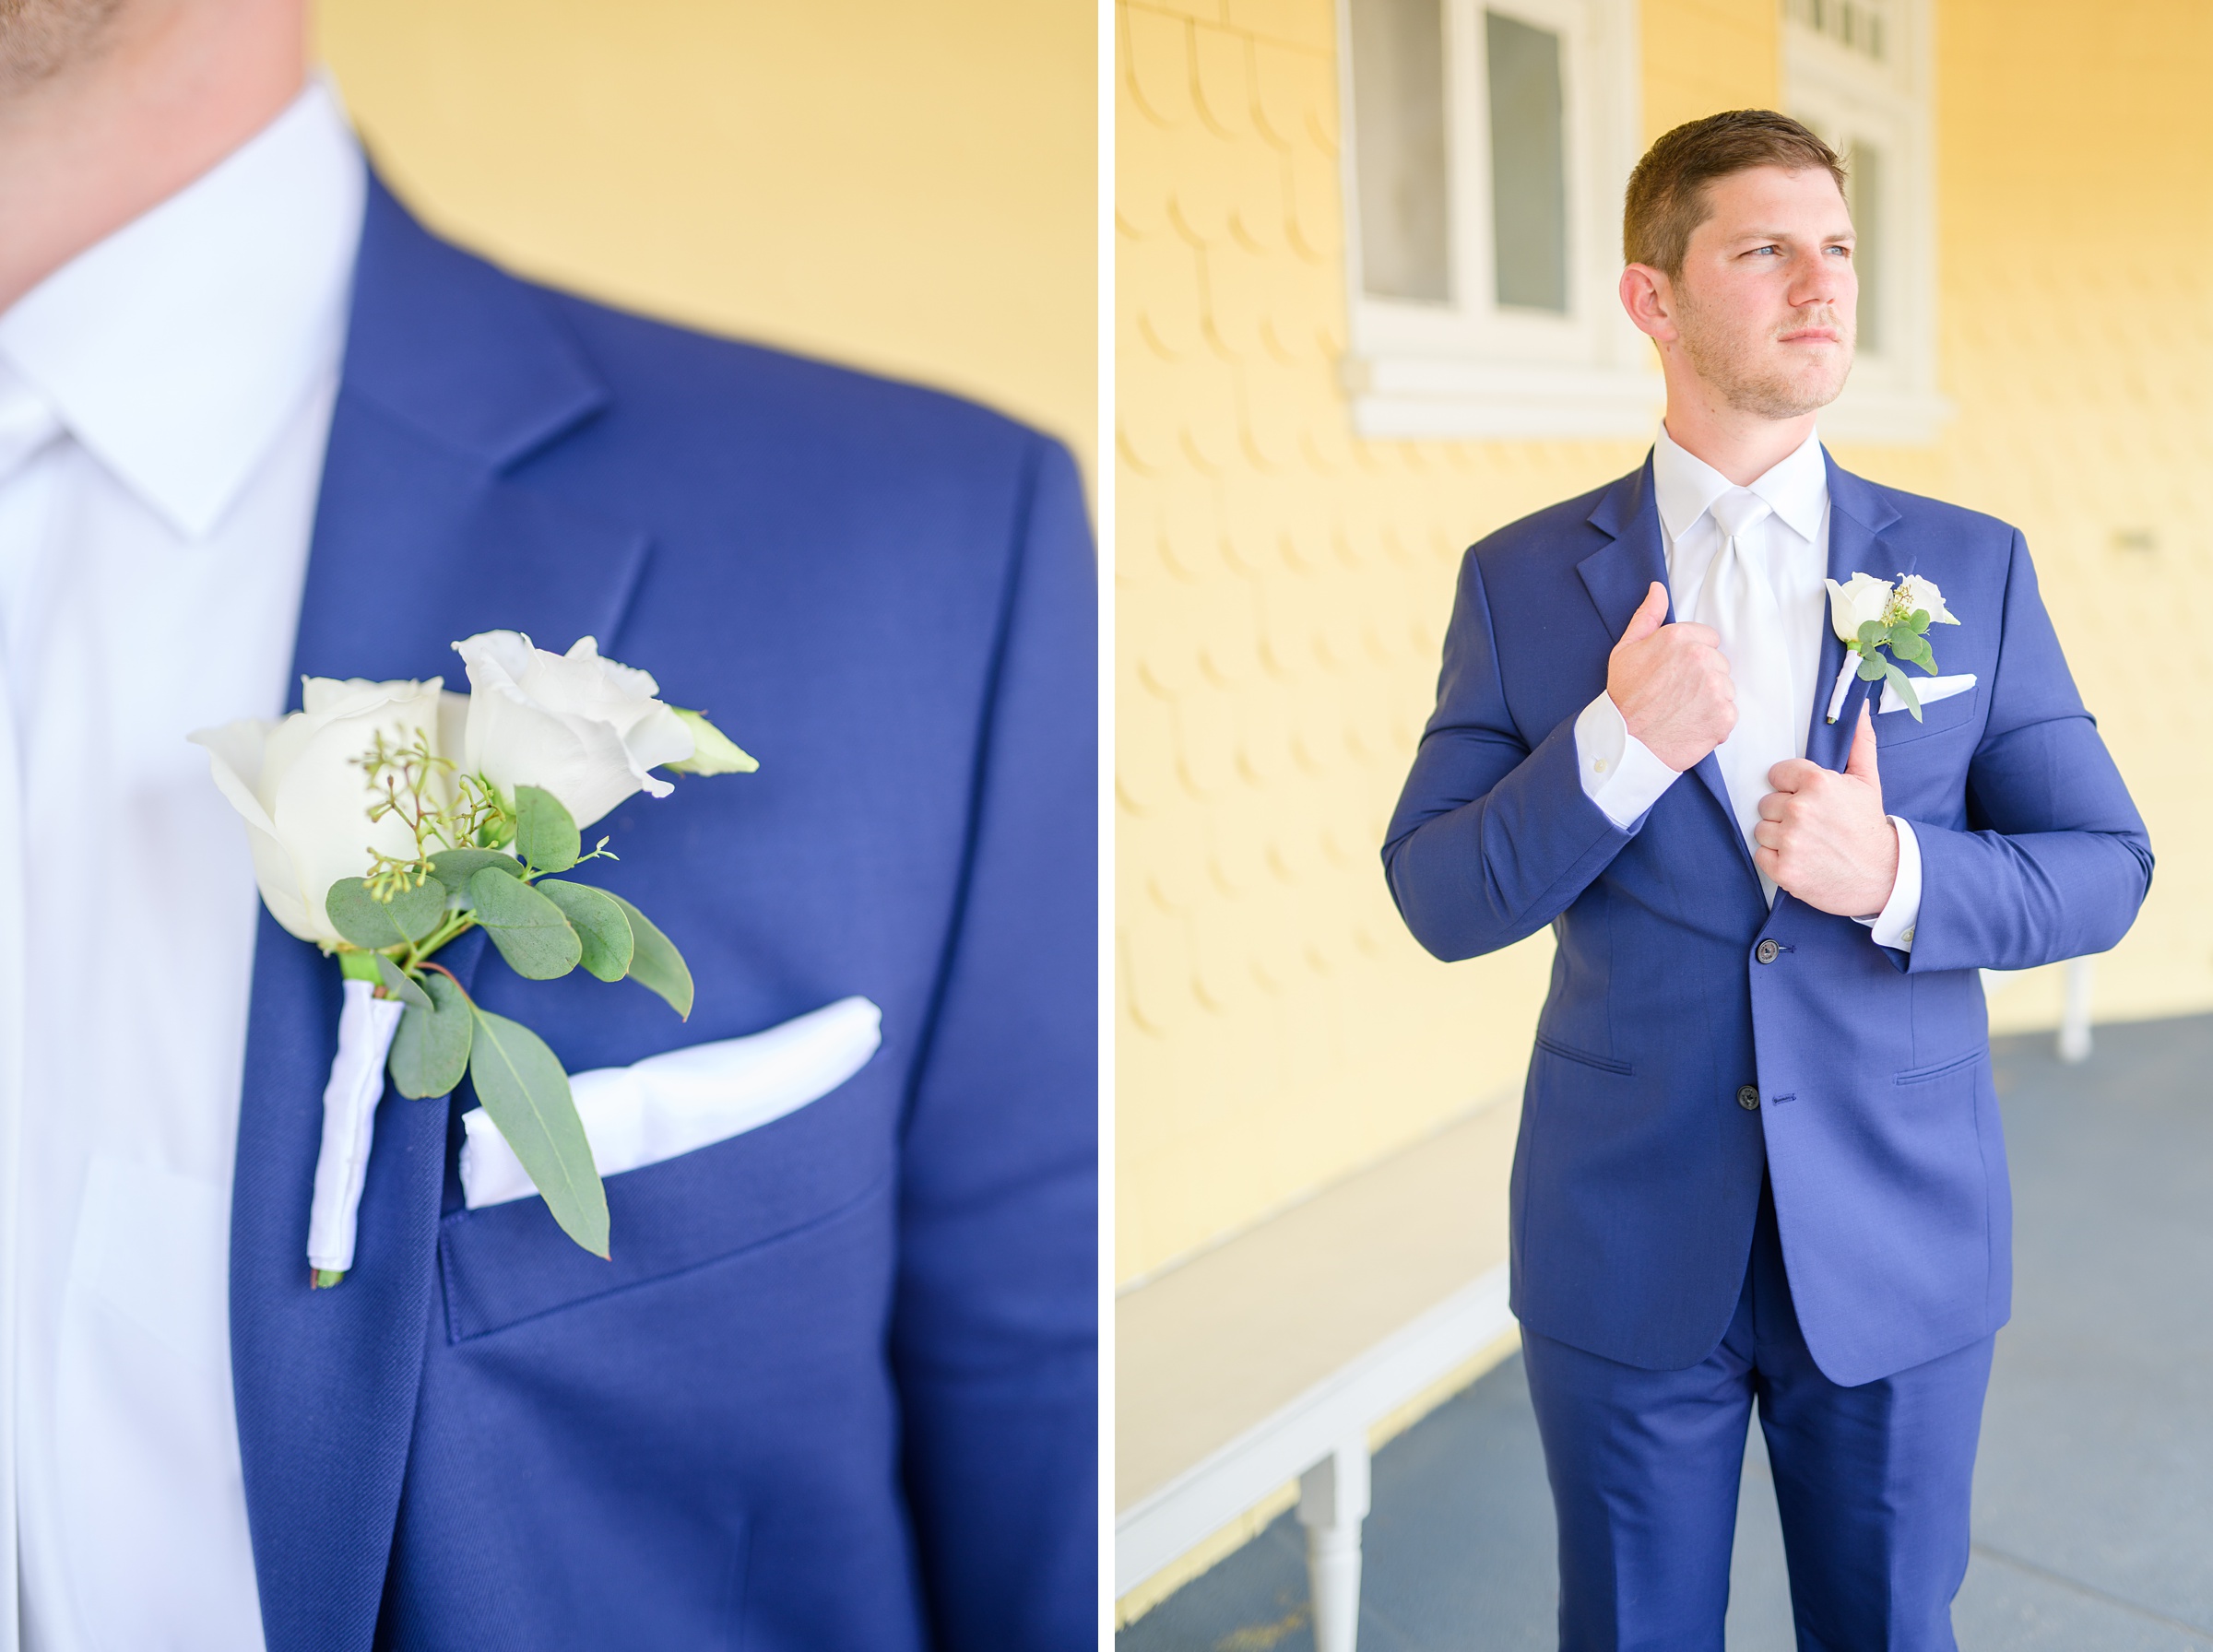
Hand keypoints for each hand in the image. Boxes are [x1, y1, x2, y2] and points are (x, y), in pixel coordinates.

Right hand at [1607, 582, 1734, 771]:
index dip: (1691, 657)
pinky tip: (1692, 725)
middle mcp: (1700, 658)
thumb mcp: (1626, 649)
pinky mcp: (1723, 716)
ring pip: (1726, 689)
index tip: (1674, 673)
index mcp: (1679, 638)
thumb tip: (1658, 589)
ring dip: (1710, 700)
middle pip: (1720, 664)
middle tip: (1676, 695)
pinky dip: (1715, 723)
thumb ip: (1648, 616)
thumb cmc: (1625, 697)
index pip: (1709, 640)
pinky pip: (1729, 714)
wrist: (1625, 743)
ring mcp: (1714, 688)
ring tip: (1683, 711)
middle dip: (1704, 678)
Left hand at [1754, 707, 1898, 915]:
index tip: (1808, 798)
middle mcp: (1800, 809)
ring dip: (1778, 836)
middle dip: (1784, 812)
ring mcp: (1790, 841)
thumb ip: (1858, 742)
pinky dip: (1775, 859)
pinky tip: (1799, 858)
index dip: (1791, 786)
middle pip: (1767, 802)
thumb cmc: (1869, 825)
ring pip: (1761, 828)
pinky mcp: (1784, 870)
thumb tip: (1857, 709)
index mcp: (1817, 782)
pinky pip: (1760, 855)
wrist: (1883, 874)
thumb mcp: (1867, 780)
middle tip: (1811, 824)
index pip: (1777, 774)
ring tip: (1806, 841)